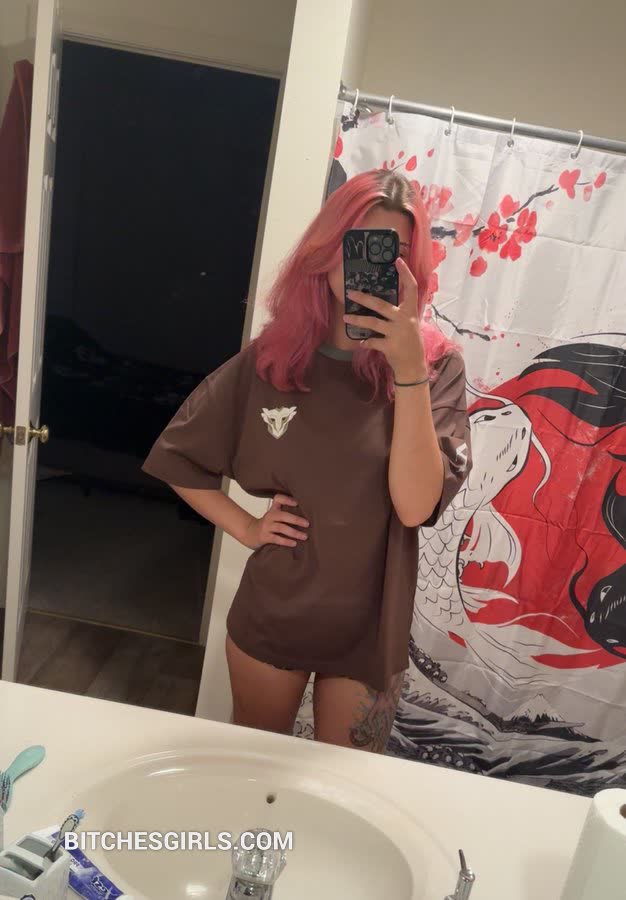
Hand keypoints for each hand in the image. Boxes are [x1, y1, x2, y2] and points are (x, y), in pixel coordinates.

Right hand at [241, 493, 308, 549]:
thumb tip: (306, 516)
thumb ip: (285, 514)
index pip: (278, 499)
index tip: (297, 503)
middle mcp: (270, 516)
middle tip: (307, 524)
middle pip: (283, 515)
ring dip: (294, 532)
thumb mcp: (274, 516)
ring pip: (281, 528)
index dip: (287, 499)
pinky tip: (294, 543)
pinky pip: (276, 538)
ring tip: (304, 536)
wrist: (249, 533)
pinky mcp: (264, 536)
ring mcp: (266, 526)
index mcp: (273, 509)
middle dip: (296, 519)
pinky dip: (286, 541)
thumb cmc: (267, 525)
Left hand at [343, 257, 426, 381]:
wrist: (414, 367)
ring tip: (346, 317)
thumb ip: (400, 314)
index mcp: (411, 312)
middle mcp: (405, 320)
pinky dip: (366, 342)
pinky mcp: (389, 346)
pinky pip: (372, 342)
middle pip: (381, 305)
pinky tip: (362, 343)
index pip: (411, 288)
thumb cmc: (411, 344)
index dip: (405, 273)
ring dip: (358, 320)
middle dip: (364, 298)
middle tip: (350, 293)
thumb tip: (382, 303)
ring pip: (372, 323)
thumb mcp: (411, 325)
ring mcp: (397, 333)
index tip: (397, 260)